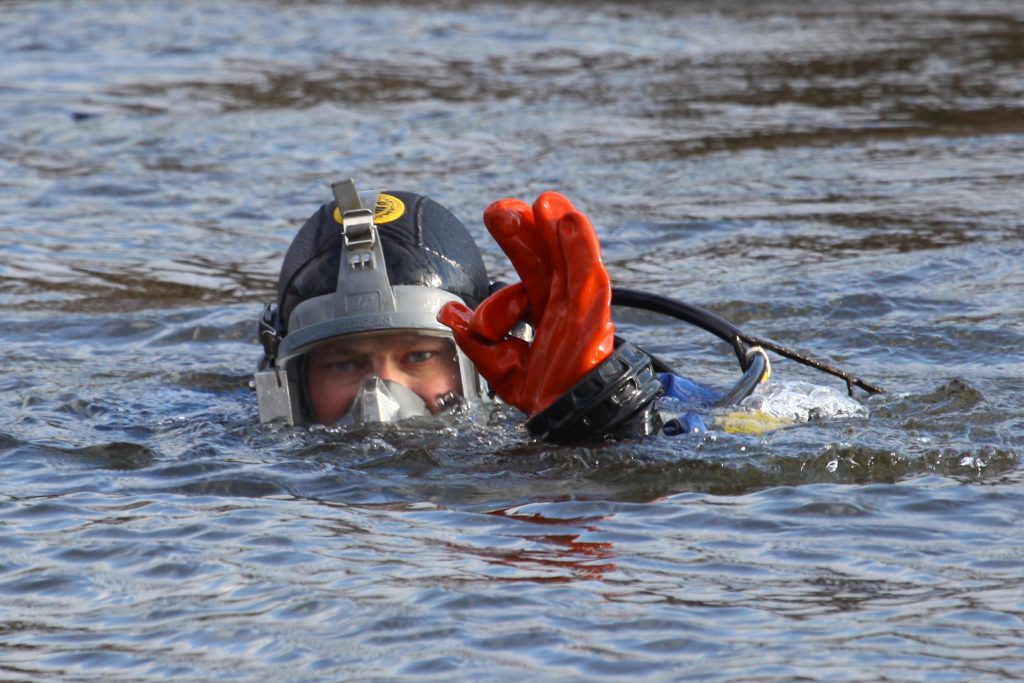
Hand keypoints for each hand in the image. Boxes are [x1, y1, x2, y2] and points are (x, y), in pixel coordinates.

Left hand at [438, 192, 614, 415]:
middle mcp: (563, 299)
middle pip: (547, 253)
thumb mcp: (498, 363)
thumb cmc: (542, 390)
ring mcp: (580, 305)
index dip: (514, 240)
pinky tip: (570, 223)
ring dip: (558, 227)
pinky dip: (581, 247)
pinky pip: (589, 274)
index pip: (528, 266)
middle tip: (503, 206)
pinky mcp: (593, 314)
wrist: (565, 417)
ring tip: (546, 201)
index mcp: (544, 305)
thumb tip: (447, 311)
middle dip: (527, 227)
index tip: (496, 214)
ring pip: (570, 257)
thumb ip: (473, 338)